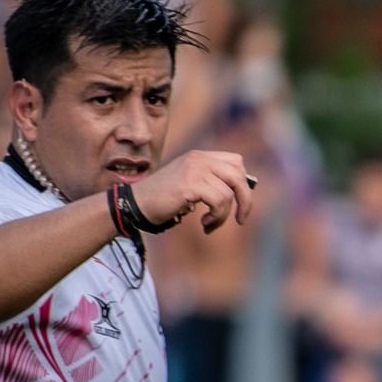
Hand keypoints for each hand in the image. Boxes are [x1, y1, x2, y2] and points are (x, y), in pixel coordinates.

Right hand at [129, 150, 253, 235]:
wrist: (137, 203)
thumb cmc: (163, 199)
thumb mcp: (189, 184)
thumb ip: (210, 183)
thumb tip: (239, 195)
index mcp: (200, 157)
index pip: (236, 162)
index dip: (243, 183)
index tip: (239, 202)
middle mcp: (199, 159)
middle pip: (238, 176)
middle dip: (245, 201)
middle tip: (240, 219)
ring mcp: (195, 170)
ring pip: (228, 194)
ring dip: (223, 216)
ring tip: (209, 224)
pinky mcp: (190, 184)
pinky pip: (219, 201)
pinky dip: (216, 218)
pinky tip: (204, 224)